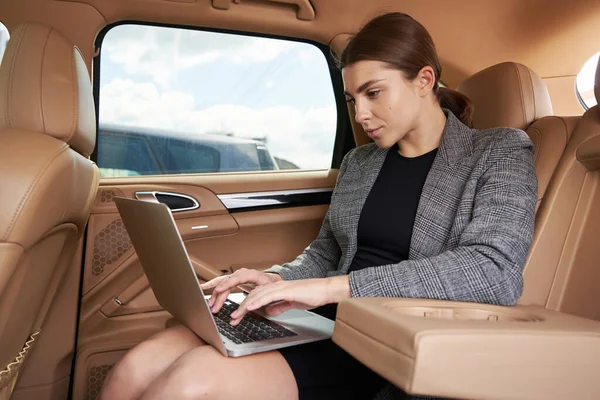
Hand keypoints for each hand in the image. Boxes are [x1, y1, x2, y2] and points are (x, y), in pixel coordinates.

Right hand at [200, 268, 281, 312]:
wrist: (273, 281)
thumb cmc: (271, 287)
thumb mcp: (266, 295)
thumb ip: (255, 304)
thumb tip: (247, 312)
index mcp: (252, 275)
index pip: (237, 278)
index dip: (227, 284)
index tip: (218, 290)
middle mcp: (243, 273)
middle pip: (228, 283)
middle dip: (220, 296)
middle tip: (215, 309)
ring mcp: (238, 276)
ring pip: (223, 282)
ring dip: (216, 294)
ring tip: (210, 305)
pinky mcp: (235, 280)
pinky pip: (222, 281)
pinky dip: (213, 284)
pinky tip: (204, 287)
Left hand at [228, 275, 350, 325]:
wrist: (324, 290)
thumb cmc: (311, 295)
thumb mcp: (292, 303)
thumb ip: (279, 306)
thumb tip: (268, 312)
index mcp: (275, 289)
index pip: (255, 296)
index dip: (245, 306)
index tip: (237, 317)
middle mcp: (275, 286)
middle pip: (252, 295)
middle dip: (240, 307)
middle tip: (231, 319)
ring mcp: (279, 287)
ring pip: (257, 295)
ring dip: (245, 306)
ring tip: (236, 316)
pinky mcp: (285, 290)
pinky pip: (267, 296)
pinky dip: (257, 301)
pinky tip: (250, 307)